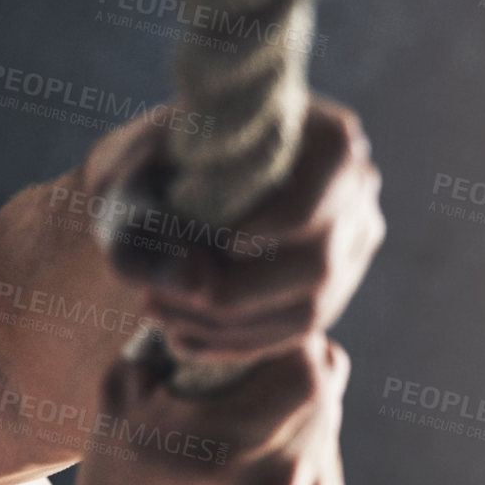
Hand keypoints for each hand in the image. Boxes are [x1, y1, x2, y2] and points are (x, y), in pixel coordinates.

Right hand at [68, 333, 349, 484]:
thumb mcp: (118, 408)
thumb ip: (168, 342)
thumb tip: (221, 296)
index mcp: (221, 455)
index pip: (299, 359)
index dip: (271, 338)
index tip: (238, 339)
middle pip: (323, 378)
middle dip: (286, 361)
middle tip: (246, 364)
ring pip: (329, 410)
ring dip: (295, 398)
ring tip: (244, 413)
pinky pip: (326, 447)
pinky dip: (298, 438)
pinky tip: (253, 457)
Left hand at [79, 96, 384, 362]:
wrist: (162, 180)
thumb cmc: (147, 169)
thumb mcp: (126, 182)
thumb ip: (146, 229)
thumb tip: (200, 288)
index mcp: (326, 139)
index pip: (304, 207)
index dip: (249, 240)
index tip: (189, 251)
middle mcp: (357, 191)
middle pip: (314, 268)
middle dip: (226, 297)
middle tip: (151, 302)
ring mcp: (351, 246)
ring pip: (306, 312)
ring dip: (223, 328)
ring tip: (154, 317)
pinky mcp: (329, 291)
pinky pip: (292, 335)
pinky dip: (233, 345)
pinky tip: (178, 339)